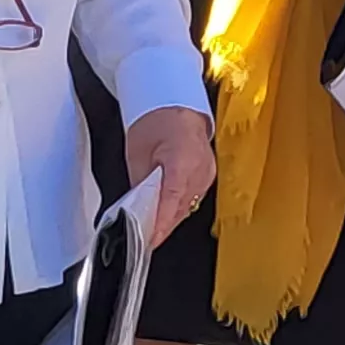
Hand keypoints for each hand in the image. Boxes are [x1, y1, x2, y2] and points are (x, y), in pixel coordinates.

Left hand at [120, 106, 214, 246]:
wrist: (176, 104)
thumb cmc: (155, 120)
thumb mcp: (138, 152)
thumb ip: (140, 182)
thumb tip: (135, 209)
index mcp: (182, 157)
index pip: (172, 197)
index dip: (161, 222)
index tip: (150, 239)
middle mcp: (200, 167)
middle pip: (181, 207)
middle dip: (162, 225)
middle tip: (144, 240)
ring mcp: (208, 172)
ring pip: (188, 206)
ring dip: (170, 219)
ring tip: (151, 231)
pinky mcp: (208, 175)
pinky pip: (192, 198)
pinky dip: (178, 208)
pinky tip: (165, 215)